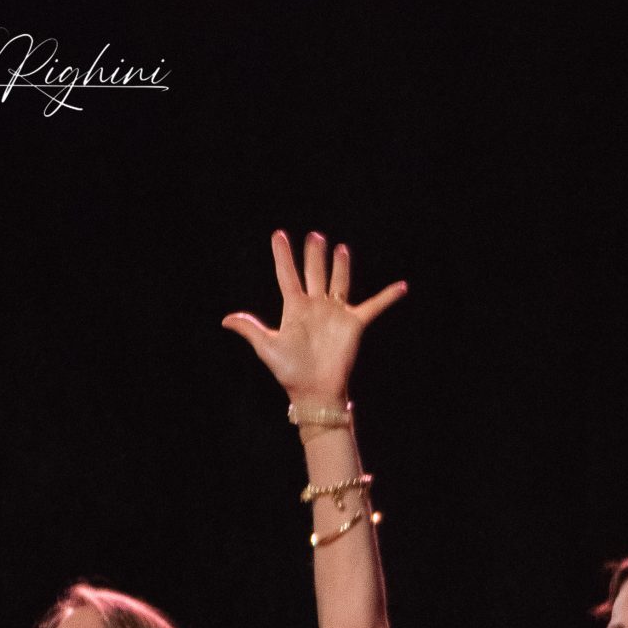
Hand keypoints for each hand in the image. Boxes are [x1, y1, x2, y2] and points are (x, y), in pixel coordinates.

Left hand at [222, 231, 406, 407]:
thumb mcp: (267, 348)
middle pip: (314, 273)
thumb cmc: (290, 372)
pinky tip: (402, 286)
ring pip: (339, 282)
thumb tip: (225, 320)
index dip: (283, 255)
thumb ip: (250, 329)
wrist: (315, 391)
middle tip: (315, 236)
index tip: (279, 235)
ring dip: (340, 265)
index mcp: (294, 308)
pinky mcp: (354, 324)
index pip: (287, 275)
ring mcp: (336, 314)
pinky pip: (374, 307)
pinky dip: (387, 297)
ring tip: (340, 247)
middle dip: (314, 254)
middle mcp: (316, 307)